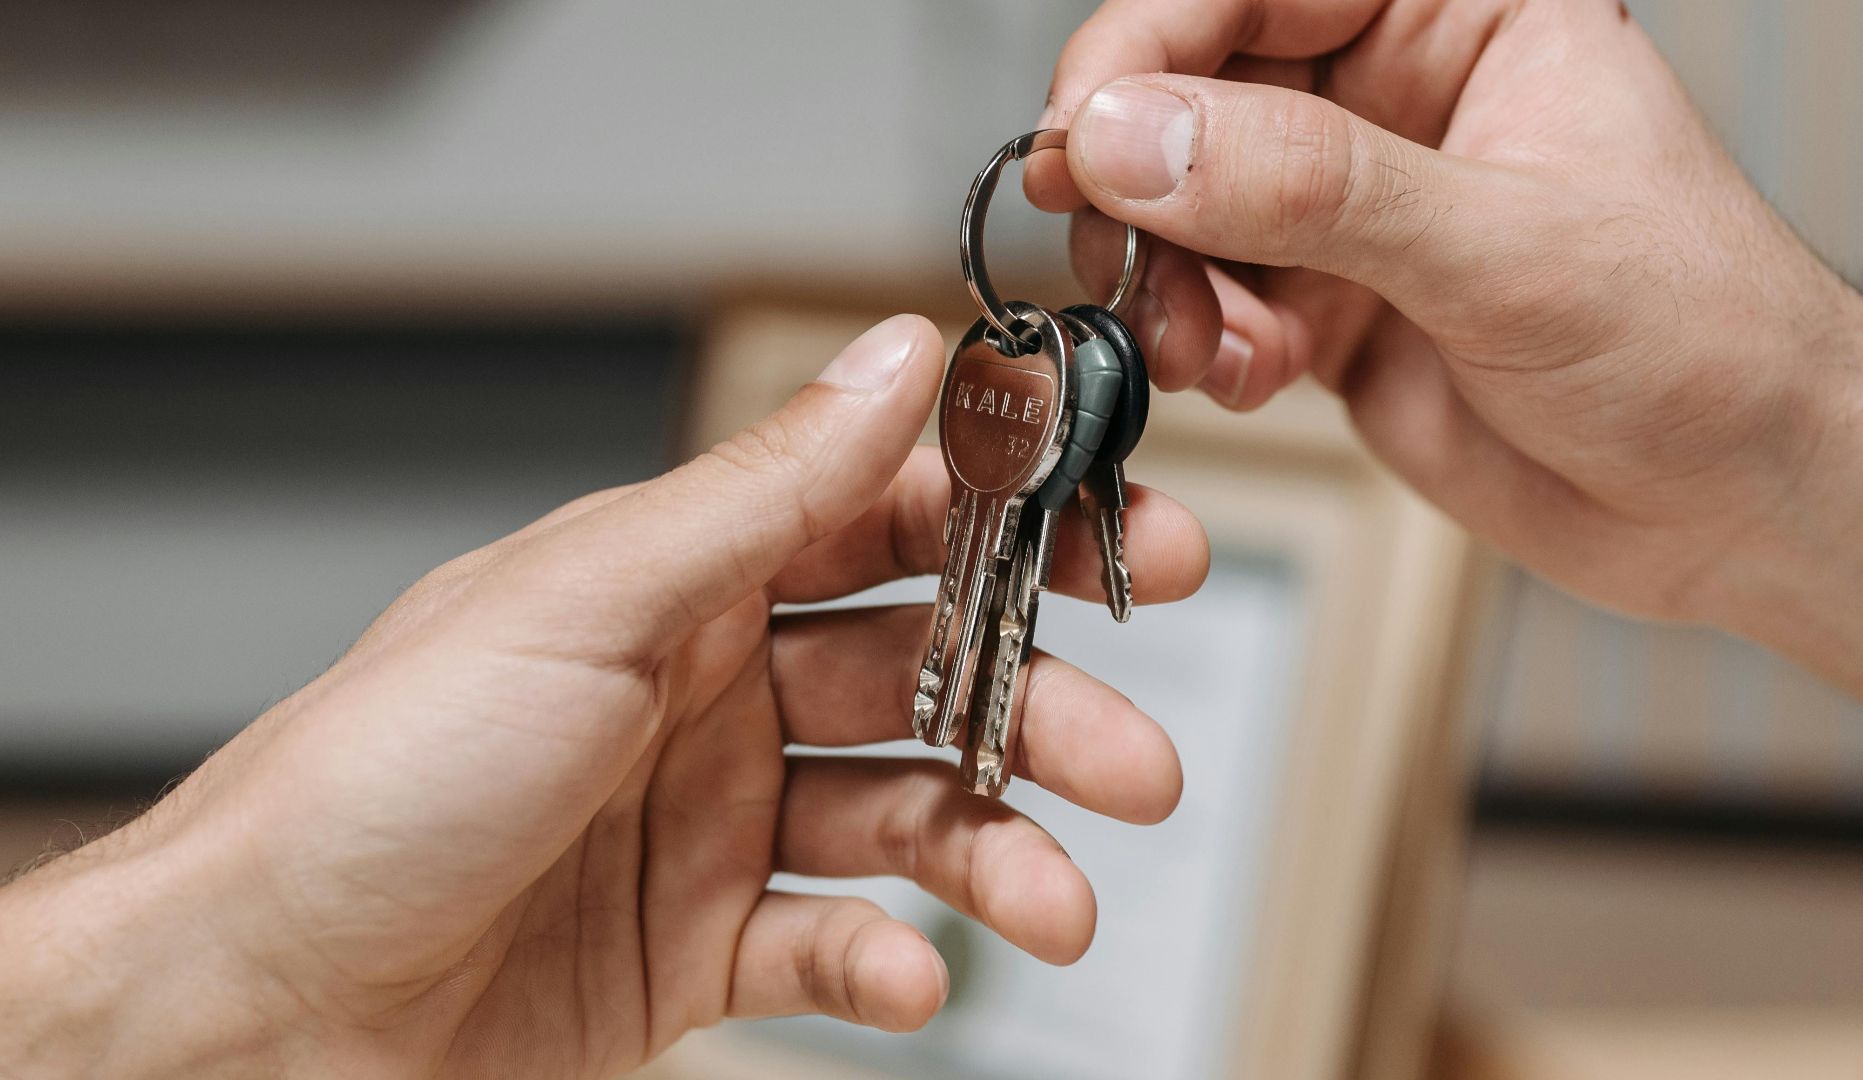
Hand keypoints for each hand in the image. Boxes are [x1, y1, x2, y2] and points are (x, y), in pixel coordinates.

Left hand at [0, 316, 1207, 1078]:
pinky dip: (887, 964)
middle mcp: (706, 693)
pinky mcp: (693, 950)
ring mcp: (706, 824)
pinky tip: (912, 975)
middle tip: (1132, 757)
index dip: (1015, 527)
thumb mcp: (587, 597)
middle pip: (919, 680)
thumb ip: (763, 486)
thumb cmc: (376, 777)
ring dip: (996, 854)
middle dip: (1038, 712)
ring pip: (899, 820)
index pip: (883, 524)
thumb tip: (894, 355)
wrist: (259, 1003)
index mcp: (679, 580)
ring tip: (1059, 900)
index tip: (1132, 540)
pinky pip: (829, 947)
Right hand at [1027, 0, 1862, 718]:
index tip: (1085, 130)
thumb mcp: (1504, 247)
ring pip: (1181, 204)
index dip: (1148, 44)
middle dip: (1141, 178)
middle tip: (1120, 249)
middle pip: (1191, 91)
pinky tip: (1251, 375)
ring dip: (1164, 279)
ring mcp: (1352, 208)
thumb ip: (1312, 186)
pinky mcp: (1327, 305)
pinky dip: (1202, 344)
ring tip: (1201, 342)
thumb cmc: (1701, 339)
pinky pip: (1210, 302)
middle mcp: (1390, 97)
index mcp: (1457, 15)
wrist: (1735, 502)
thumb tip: (1138, 135)